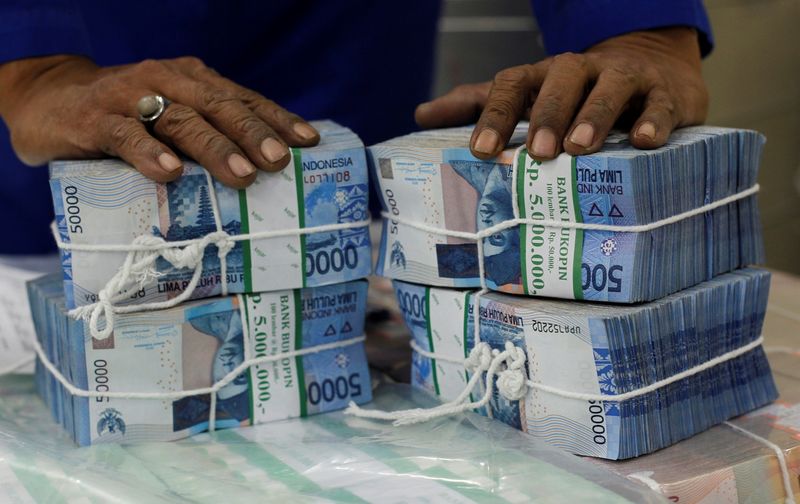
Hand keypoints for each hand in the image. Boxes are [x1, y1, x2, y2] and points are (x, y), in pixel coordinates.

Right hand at [0, 55, 319, 187]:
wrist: (53, 101)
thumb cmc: (128, 118)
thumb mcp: (173, 119)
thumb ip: (208, 135)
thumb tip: (264, 176)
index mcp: (194, 80)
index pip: (242, 98)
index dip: (276, 118)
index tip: (307, 142)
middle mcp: (168, 81)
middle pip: (218, 107)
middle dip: (252, 134)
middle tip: (278, 162)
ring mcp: (131, 97)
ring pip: (179, 119)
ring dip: (214, 148)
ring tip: (242, 175)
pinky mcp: (96, 119)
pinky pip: (126, 136)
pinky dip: (149, 154)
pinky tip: (172, 173)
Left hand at [415, 27, 707, 160]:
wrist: (651, 68)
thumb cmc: (576, 96)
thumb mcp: (529, 97)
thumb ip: (480, 105)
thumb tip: (420, 115)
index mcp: (544, 75)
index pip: (513, 84)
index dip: (495, 114)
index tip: (479, 150)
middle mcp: (582, 71)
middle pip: (561, 80)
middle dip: (547, 114)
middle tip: (536, 153)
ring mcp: (626, 79)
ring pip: (610, 86)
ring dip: (595, 114)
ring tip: (581, 146)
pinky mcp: (667, 94)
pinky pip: (661, 103)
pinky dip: (653, 119)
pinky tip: (643, 141)